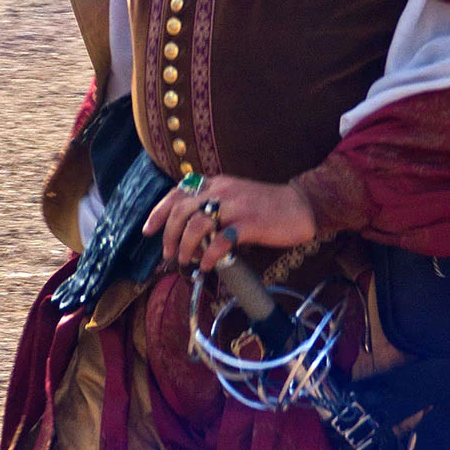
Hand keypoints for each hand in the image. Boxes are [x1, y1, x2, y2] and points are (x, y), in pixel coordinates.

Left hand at [143, 175, 315, 275]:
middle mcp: (222, 191)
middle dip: (169, 235)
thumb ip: (212, 207)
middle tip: (170, 254)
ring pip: (196, 224)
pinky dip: (208, 255)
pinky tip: (207, 265)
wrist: (301, 205)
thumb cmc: (267, 206)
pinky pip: (220, 240)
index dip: (159, 212)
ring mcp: (236, 206)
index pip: (177, 193)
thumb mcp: (234, 197)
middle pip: (181, 210)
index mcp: (216, 184)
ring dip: (186, 246)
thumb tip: (189, 231)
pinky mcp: (249, 223)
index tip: (148, 230)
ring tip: (186, 261)